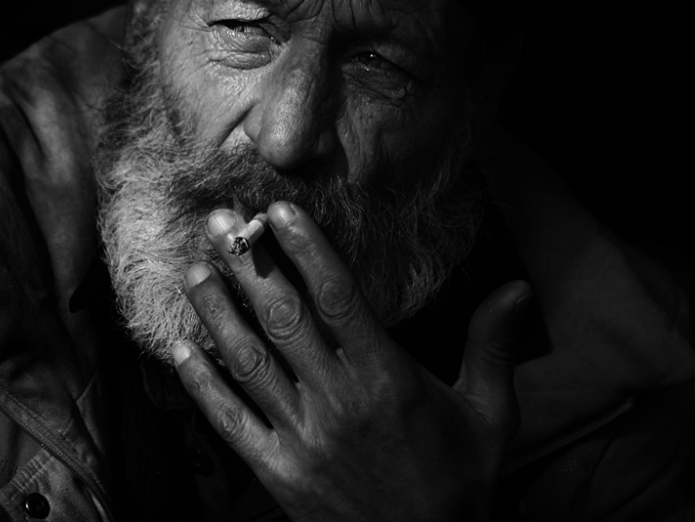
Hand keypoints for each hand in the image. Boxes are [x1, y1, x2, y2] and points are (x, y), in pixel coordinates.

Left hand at [172, 201, 530, 521]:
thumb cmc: (458, 483)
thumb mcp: (490, 415)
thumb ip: (492, 347)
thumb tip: (516, 288)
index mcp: (387, 379)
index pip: (337, 297)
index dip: (304, 248)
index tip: (278, 212)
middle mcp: (338, 401)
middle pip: (282, 319)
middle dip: (247, 265)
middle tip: (218, 221)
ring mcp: (301, 437)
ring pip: (248, 361)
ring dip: (216, 312)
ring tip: (193, 270)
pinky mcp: (276, 471)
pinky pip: (230, 420)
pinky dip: (200, 384)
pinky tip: (179, 350)